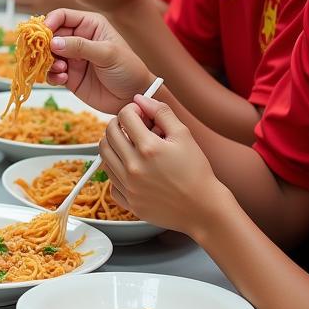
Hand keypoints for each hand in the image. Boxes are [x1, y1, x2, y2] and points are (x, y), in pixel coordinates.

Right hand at [44, 8, 154, 114]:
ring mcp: (72, 58)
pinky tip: (63, 79)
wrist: (133, 96)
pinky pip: (51, 72)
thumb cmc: (128, 69)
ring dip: (48, 62)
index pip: (62, 16)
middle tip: (44, 54)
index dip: (50, 22)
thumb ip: (80, 46)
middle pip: (50, 35)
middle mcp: (77, 38)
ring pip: (48, 55)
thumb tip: (54, 42)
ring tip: (61, 69)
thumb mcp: (107, 54)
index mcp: (89, 25)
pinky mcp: (69, 76)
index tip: (43, 34)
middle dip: (44, 45)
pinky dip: (52, 75)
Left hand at [100, 95, 225, 235]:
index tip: (139, 114)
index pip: (124, 116)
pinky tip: (131, 169)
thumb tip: (140, 99)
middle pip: (109, 134)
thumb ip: (161, 112)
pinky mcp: (129, 202)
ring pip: (104, 156)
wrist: (204, 209)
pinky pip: (110, 181)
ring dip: (114, 146)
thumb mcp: (184, 135)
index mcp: (149, 148)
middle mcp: (134, 167)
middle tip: (131, 127)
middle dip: (118, 124)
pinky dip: (116, 171)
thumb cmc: (196, 172)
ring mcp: (129, 187)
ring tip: (130, 146)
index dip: (132, 109)